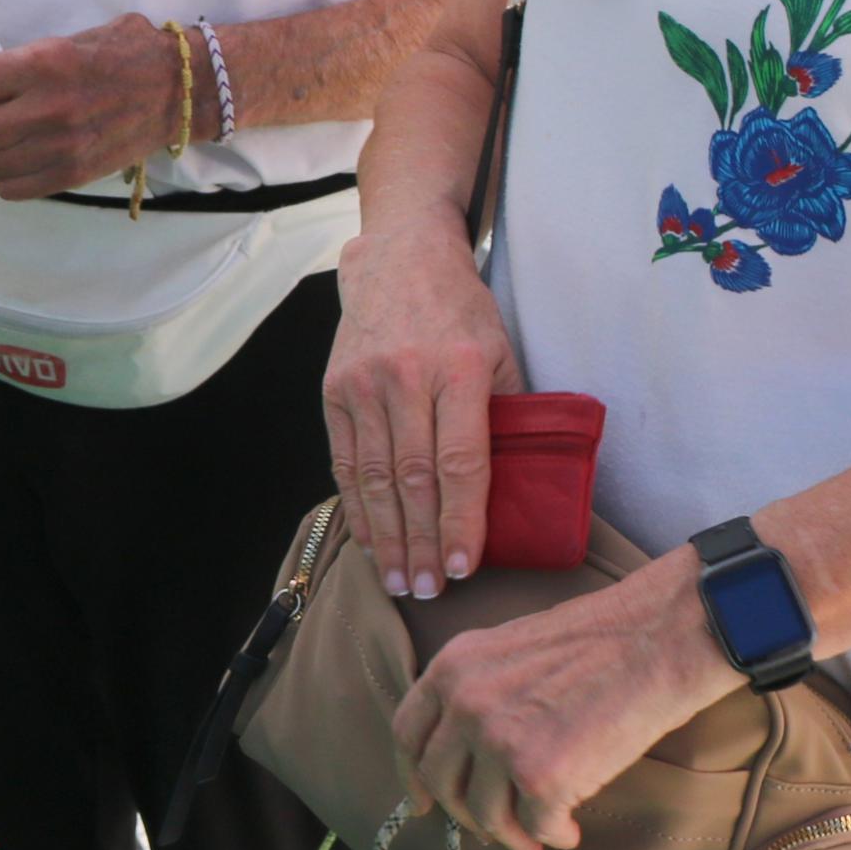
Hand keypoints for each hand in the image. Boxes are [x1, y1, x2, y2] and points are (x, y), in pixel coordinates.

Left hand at [0, 14, 178, 199]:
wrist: (178, 89)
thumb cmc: (124, 53)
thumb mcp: (68, 39)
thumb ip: (22, 59)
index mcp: (41, 64)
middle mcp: (47, 107)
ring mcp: (61, 146)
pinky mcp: (75, 174)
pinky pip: (14, 190)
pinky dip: (6, 179)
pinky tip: (16, 163)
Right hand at [324, 213, 525, 601]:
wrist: (399, 258)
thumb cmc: (462, 312)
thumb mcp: (501, 351)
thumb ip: (506, 414)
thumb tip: (516, 489)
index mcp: (458, 369)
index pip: (461, 461)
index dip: (462, 520)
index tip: (464, 566)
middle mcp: (406, 377)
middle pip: (414, 478)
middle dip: (422, 542)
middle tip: (428, 592)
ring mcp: (363, 383)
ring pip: (375, 476)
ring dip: (387, 536)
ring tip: (399, 581)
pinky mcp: (334, 388)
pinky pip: (344, 460)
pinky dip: (357, 507)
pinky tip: (369, 542)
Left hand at [394, 555, 735, 849]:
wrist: (653, 639)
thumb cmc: (595, 643)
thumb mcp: (507, 651)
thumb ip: (477, 693)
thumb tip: (466, 756)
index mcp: (453, 667)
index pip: (408, 734)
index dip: (412, 776)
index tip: (423, 803)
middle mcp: (466, 703)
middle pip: (441, 781)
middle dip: (466, 815)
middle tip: (494, 830)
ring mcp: (500, 740)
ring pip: (486, 815)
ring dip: (512, 836)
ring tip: (538, 837)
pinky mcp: (541, 776)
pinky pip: (537, 828)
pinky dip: (554, 837)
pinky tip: (570, 829)